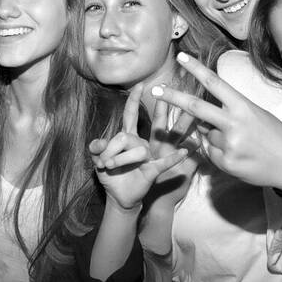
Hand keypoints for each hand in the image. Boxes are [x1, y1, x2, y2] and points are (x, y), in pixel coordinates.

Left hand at [89, 84, 191, 210]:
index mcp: (128, 138)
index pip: (131, 115)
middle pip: (132, 132)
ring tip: (106, 166)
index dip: (134, 100)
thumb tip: (98, 142)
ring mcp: (148, 156)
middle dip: (133, 129)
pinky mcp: (153, 170)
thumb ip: (97, 149)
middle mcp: (140, 143)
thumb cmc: (111, 176)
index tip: (140, 85)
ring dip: (118, 159)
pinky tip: (185, 151)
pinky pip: (165, 162)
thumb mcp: (99, 161)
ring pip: (137, 149)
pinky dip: (175, 158)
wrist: (118, 197)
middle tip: (146, 116)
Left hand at [150, 53, 281, 188]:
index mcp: (243, 106)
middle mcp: (234, 123)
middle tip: (155, 91)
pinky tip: (239, 157)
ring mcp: (228, 144)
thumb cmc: (275, 136)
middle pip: (196, 107)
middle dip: (172, 98)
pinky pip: (211, 153)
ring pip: (207, 135)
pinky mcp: (226, 163)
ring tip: (241, 144)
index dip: (196, 69)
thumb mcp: (255, 116)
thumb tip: (204, 118)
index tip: (180, 57)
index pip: (215, 83)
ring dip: (215, 138)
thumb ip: (229, 113)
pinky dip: (219, 154)